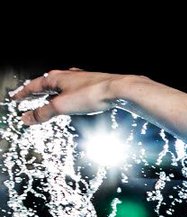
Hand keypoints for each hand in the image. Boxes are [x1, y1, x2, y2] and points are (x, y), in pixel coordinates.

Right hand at [8, 68, 129, 125]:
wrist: (119, 90)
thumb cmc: (91, 94)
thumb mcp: (62, 106)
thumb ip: (43, 113)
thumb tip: (27, 118)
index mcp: (55, 78)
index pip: (33, 86)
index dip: (23, 93)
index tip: (15, 98)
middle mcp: (67, 76)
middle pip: (46, 84)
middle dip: (37, 91)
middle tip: (28, 96)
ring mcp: (81, 80)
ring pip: (61, 86)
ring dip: (52, 93)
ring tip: (47, 98)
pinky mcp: (93, 86)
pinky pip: (74, 90)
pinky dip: (67, 95)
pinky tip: (72, 99)